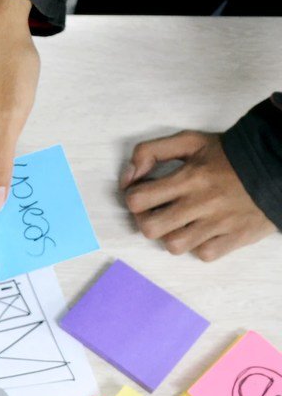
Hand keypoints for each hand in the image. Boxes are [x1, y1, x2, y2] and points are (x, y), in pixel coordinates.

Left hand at [122, 130, 275, 260]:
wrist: (277, 166)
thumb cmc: (229, 155)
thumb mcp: (189, 141)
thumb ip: (151, 150)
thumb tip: (129, 175)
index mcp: (189, 177)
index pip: (137, 199)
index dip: (133, 197)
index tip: (143, 193)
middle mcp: (202, 202)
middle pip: (150, 228)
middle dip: (146, 220)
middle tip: (156, 212)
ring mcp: (220, 223)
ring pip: (174, 246)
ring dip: (171, 236)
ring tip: (179, 223)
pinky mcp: (236, 237)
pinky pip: (204, 254)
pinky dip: (199, 246)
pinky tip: (202, 232)